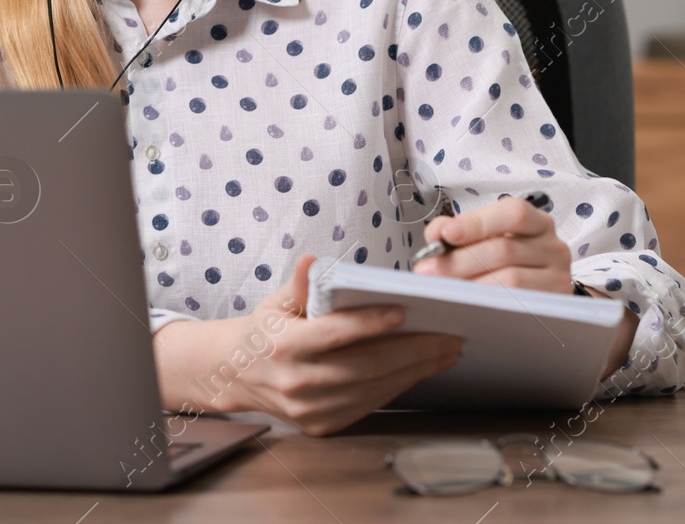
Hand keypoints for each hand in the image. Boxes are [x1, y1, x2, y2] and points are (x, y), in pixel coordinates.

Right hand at [153, 254, 462, 435]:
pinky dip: (398, 386)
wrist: (236, 375)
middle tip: (448, 336)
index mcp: (284, 345)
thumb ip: (298, 284)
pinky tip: (419, 370)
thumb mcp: (275, 302)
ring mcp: (310, 408)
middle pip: (365, 366)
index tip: (403, 311)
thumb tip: (312, 260)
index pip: (334, 334)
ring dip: (415, 371)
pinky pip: (368, 405)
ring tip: (445, 352)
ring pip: (373, 389)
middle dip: (413, 351)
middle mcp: (297, 381)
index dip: (369, 323)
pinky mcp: (321, 425)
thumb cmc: (265, 331)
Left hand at [412, 193, 573, 293]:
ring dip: (470, 284)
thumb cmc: (501, 264)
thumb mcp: (482, 239)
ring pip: (510, 279)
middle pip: (504, 250)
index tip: (447, 234)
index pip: (513, 213)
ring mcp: (558, 277)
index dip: (477, 223)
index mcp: (536, 223)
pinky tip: (467, 304)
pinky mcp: (554, 305)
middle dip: (460, 260)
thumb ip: (457, 230)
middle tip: (429, 270)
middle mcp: (553, 247)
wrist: (530, 297)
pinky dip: (488, 303)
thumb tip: (437, 234)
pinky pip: (518, 304)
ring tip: (443, 288)